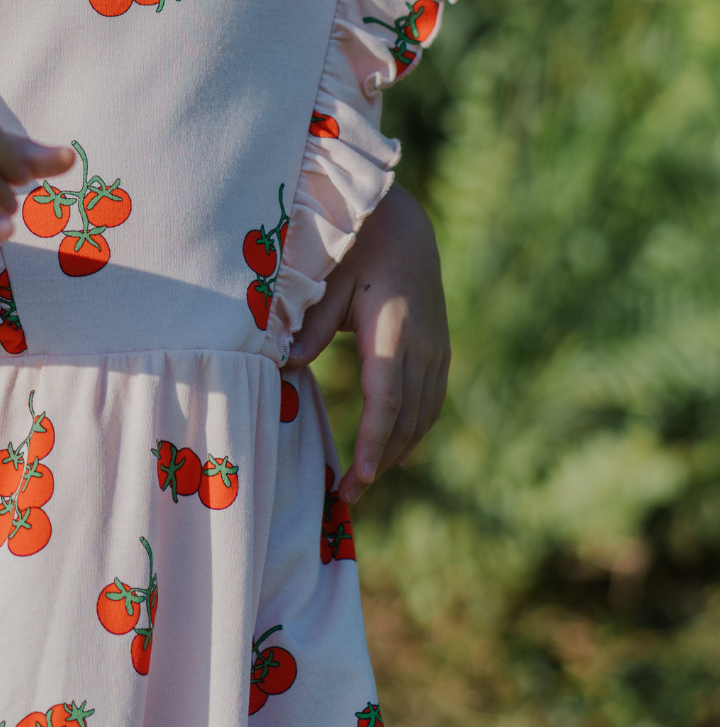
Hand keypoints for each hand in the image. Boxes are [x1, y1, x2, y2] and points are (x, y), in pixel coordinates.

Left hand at [283, 185, 449, 504]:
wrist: (405, 230)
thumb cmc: (356, 252)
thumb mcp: (327, 284)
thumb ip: (310, 327)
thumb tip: (285, 368)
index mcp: (393, 332)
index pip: (386, 402)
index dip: (372, 445)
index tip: (357, 480)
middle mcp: (422, 348)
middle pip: (405, 420)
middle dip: (379, 463)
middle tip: (347, 496)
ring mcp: (436, 352)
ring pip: (422, 417)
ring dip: (396, 452)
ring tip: (363, 480)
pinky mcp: (440, 352)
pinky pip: (431, 403)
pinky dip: (412, 431)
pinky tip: (392, 451)